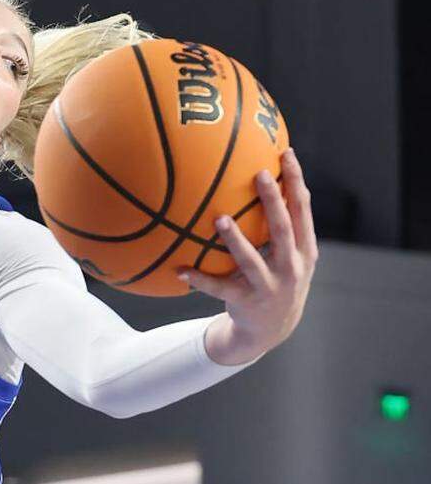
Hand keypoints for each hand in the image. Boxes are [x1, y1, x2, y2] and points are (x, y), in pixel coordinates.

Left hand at [178, 148, 318, 360]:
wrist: (271, 329)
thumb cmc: (277, 278)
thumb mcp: (288, 254)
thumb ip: (279, 225)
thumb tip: (258, 176)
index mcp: (303, 250)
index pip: (302, 210)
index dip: (297, 182)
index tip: (287, 153)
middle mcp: (291, 267)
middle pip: (283, 229)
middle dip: (273, 201)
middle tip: (259, 174)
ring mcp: (269, 286)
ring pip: (251, 260)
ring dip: (235, 240)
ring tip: (220, 219)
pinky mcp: (246, 302)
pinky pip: (218, 288)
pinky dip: (199, 279)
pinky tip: (179, 270)